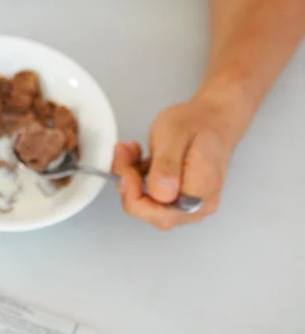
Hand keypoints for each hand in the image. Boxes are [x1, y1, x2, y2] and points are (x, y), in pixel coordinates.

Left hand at [112, 95, 240, 229]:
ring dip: (129, 177)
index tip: (124, 170)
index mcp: (200, 195)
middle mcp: (196, 207)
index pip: (161, 215)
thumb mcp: (175, 136)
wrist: (211, 119)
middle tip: (122, 154)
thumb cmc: (196, 124)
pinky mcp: (176, 196)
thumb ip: (167, 165)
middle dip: (128, 184)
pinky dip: (135, 176)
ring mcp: (186, 204)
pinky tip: (136, 155)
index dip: (134, 196)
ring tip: (129, 150)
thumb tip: (160, 194)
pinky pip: (148, 194)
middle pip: (150, 211)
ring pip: (145, 202)